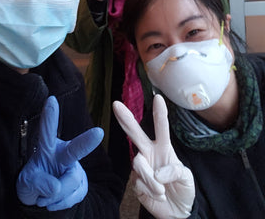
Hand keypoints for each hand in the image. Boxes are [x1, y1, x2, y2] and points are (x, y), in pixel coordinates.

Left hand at [17, 96, 103, 210]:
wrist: (42, 199)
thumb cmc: (32, 183)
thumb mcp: (26, 183)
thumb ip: (38, 183)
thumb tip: (56, 186)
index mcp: (47, 148)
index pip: (47, 131)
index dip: (50, 116)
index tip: (51, 99)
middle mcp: (64, 154)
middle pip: (75, 149)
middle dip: (86, 141)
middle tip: (98, 133)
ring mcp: (74, 168)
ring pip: (70, 182)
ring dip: (56, 195)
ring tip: (45, 196)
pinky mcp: (82, 183)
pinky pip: (75, 196)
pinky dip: (62, 203)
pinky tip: (54, 200)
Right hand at [113, 95, 194, 218]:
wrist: (176, 212)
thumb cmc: (183, 189)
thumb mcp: (187, 178)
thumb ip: (176, 170)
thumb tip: (158, 172)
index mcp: (164, 148)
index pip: (161, 128)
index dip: (159, 113)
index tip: (158, 98)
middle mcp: (150, 153)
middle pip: (136, 133)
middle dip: (126, 119)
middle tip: (116, 105)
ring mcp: (142, 166)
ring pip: (138, 163)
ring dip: (151, 179)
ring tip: (162, 190)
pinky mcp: (135, 182)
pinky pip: (139, 182)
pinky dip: (152, 191)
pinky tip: (158, 195)